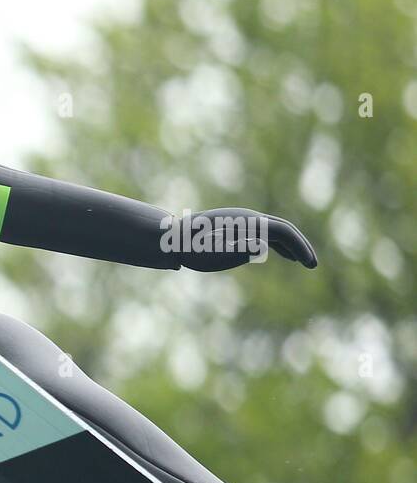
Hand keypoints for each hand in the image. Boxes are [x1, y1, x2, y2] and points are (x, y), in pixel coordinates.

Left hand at [179, 207, 318, 271]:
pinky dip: (276, 243)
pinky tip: (280, 254)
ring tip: (302, 261)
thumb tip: (262, 244)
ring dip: (290, 245)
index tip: (310, 264)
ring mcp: (241, 222)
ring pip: (274, 231)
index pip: (283, 232)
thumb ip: (239, 248)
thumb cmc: (191, 248)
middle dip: (300, 246)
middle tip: (312, 265)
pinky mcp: (234, 228)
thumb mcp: (215, 253)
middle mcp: (247, 218)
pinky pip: (262, 234)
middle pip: (283, 229)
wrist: (171, 238)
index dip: (300, 247)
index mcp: (246, 222)